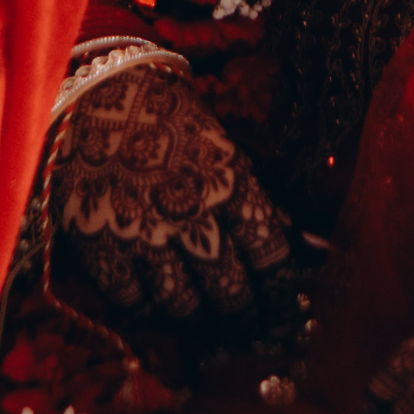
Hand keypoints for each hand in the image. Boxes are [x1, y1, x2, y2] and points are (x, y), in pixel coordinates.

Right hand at [47, 67, 298, 325]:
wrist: (96, 94)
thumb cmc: (172, 122)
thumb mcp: (227, 154)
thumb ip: (267, 207)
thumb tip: (318, 253)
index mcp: (231, 185)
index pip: (272, 259)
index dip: (282, 291)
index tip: (283, 302)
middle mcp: (190, 213)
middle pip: (231, 293)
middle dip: (246, 313)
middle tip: (248, 319)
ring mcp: (142, 233)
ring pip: (184, 307)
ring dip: (202, 319)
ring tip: (208, 316)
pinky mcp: (99, 246)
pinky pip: (133, 304)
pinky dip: (151, 312)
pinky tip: (161, 305)